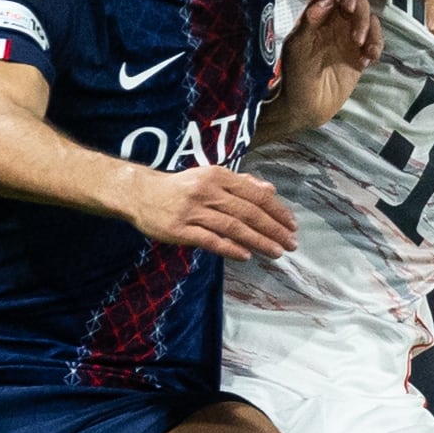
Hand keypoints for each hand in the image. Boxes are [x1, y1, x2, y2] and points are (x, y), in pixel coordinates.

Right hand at [125, 164, 297, 260]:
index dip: (276, 210)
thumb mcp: (209, 177)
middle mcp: (207, 191)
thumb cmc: (180, 187)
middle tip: (291, 243)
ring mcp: (193, 211)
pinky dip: (230, 248)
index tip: (292, 225)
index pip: (255, 194)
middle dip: (273, 229)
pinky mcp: (180, 229)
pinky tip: (246, 256)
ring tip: (276, 252)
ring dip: (258, 241)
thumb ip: (240, 183)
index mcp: (217, 176)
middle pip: (248, 212)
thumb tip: (270, 188)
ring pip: (233, 227)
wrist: (141, 194)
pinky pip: (210, 240)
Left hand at [272, 0, 379, 131]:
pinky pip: (376, 42)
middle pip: (358, 2)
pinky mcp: (361, 55)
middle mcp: (336, 21)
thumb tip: (326, 0)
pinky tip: (366, 61)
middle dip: (360, 13)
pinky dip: (376, 47)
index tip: (347, 2)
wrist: (305, 107)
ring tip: (361, 49)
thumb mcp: (297, 47)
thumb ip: (310, 22)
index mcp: (318, 14)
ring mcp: (350, 37)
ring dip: (370, 30)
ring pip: (370, 20)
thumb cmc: (295, 75)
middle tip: (355, 34)